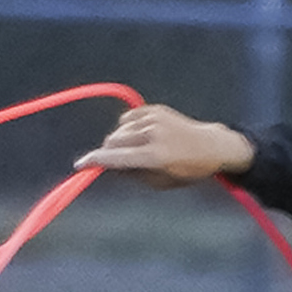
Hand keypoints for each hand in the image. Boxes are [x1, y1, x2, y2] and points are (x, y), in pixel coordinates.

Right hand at [79, 104, 257, 190]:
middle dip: (108, 151)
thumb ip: (132, 175)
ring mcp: (154, 119)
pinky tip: (141, 135)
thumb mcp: (160, 182)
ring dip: (120, 140)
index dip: (94, 161)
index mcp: (155, 156)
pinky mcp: (156, 109)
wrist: (211, 146)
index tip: (80, 165)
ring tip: (136, 149)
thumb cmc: (186, 169)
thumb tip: (107, 168)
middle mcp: (153, 135)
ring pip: (119, 129)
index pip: (116, 158)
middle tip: (114, 160)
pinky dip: (128, 127)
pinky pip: (128, 118)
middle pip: (113, 140)